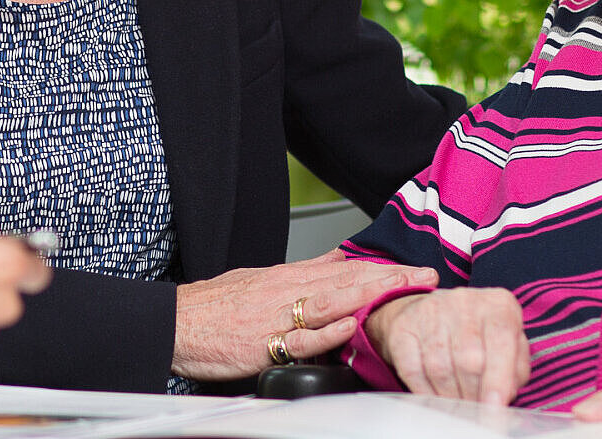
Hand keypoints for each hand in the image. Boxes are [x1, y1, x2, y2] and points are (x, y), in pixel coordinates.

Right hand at [171, 253, 437, 379]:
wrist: (175, 323)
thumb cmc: (215, 306)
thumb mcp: (262, 278)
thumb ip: (304, 271)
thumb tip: (340, 258)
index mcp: (288, 277)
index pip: (346, 268)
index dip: (384, 267)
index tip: (416, 269)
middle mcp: (287, 292)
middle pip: (347, 280)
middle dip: (390, 278)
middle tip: (426, 277)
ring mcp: (276, 317)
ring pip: (330, 302)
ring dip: (369, 296)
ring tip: (402, 292)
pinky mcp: (263, 344)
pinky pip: (299, 339)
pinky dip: (326, 333)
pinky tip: (349, 327)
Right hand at [364, 288, 527, 404]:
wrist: (437, 313)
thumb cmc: (482, 336)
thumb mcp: (511, 346)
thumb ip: (516, 370)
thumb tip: (503, 396)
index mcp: (498, 305)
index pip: (502, 341)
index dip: (498, 379)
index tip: (494, 407)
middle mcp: (465, 302)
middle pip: (469, 359)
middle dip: (473, 394)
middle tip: (475, 409)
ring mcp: (431, 311)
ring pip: (440, 367)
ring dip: (450, 396)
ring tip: (457, 403)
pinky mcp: (403, 326)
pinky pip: (413, 370)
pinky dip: (425, 392)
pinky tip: (435, 396)